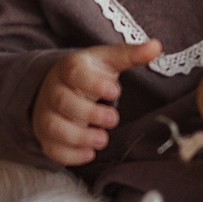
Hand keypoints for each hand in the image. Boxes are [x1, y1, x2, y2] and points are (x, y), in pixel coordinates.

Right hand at [34, 39, 160, 165]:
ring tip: (103, 139)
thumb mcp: (109, 61)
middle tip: (113, 120)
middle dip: (89, 113)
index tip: (115, 91)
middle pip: (62, 102)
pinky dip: (69, 155)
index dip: (93, 83)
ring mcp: (46, 115)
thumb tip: (156, 46)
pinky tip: (89, 153)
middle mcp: (53, 91)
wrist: (61, 88)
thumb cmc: (90, 74)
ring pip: (53, 127)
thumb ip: (131, 55)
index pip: (74, 73)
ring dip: (78, 137)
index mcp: (69, 69)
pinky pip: (51, 148)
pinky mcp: (46, 137)